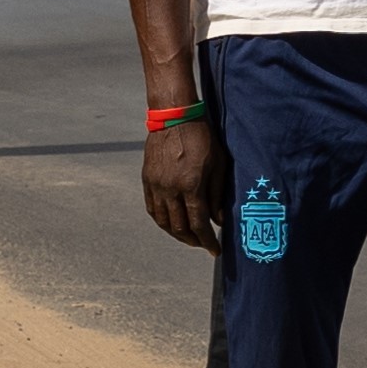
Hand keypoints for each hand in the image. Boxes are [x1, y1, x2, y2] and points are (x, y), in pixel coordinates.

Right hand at [139, 115, 222, 250]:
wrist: (174, 117)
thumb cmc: (202, 138)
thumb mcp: (218, 165)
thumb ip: (218, 195)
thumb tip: (218, 220)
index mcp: (190, 186)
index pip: (198, 224)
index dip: (207, 241)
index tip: (215, 250)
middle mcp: (170, 189)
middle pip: (179, 227)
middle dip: (192, 240)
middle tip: (203, 244)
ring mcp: (155, 185)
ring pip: (163, 221)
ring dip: (176, 233)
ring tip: (188, 236)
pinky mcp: (147, 179)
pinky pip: (152, 208)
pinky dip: (162, 220)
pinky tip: (171, 222)